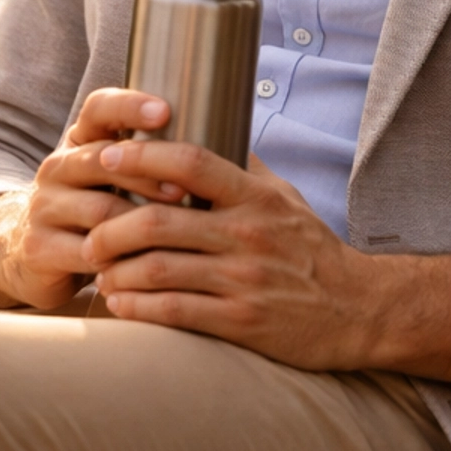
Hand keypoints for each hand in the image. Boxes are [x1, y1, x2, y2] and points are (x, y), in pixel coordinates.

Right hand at [0, 87, 186, 311]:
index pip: (99, 109)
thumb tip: (213, 151)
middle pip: (101, 159)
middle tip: (182, 190)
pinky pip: (86, 252)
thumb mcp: (113, 178)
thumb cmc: (94, 209)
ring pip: (99, 209)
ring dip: (139, 222)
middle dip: (146, 173)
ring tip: (175, 234)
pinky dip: (121, 260)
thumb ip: (146, 159)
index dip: (130, 106)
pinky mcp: (38, 246)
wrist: (35, 255)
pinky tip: (145, 266)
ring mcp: (43, 206)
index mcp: (79, 141)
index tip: (165, 111)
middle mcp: (57, 167)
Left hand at [83, 134, 450, 387]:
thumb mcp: (285, 198)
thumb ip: (244, 169)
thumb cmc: (313, 251)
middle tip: (90, 231)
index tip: (107, 155)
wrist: (360, 311)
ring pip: (158, 269)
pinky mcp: (241, 323)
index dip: (141, 155)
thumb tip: (206, 126)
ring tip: (100, 269)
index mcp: (255, 198)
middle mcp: (248, 235)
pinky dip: (137, 307)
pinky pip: (173, 312)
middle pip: (159, 220)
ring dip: (117, 270)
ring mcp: (244, 281)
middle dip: (111, 225)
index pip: (190, 162)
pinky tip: (120, 302)